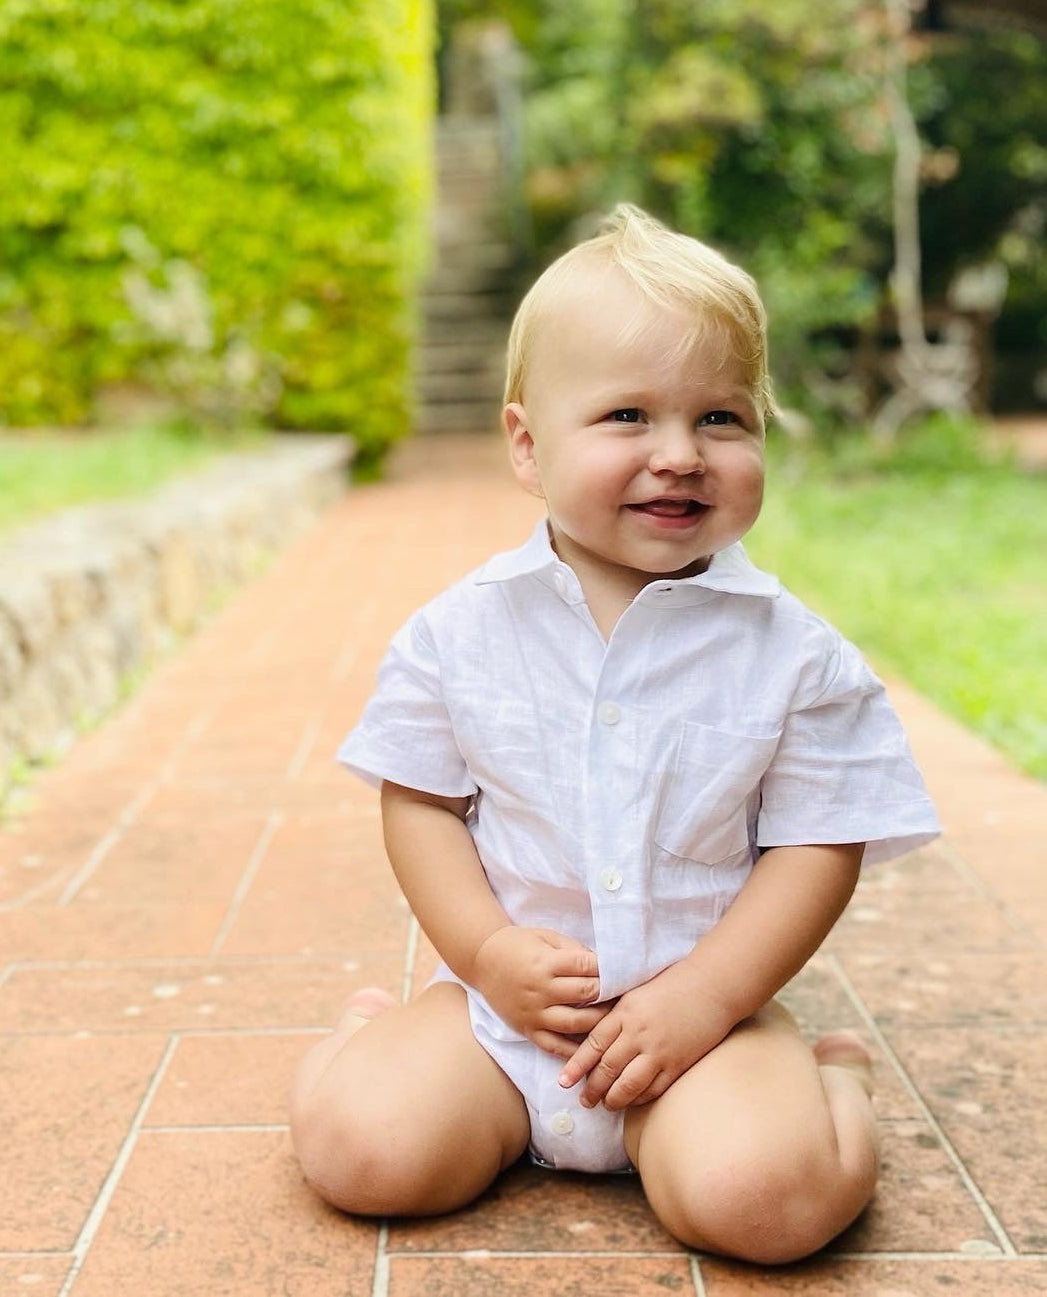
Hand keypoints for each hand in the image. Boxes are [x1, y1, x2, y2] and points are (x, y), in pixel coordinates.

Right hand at [470, 926, 611, 1058]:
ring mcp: (534, 1012)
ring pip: (575, 1023)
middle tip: (625, 995)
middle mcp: (540, 989)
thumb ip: (574, 950)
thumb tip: (603, 965)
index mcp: (546, 963)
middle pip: (586, 995)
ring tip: (613, 1018)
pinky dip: (574, 1050)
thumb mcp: (546, 936)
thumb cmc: (519, 944)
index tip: (624, 972)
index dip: (609, 969)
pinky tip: (591, 1048)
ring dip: (599, 1022)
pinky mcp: (527, 1029)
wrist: (483, 960)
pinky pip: (554, 1046)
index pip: (587, 967)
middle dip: (610, 994)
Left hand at [556, 959, 736, 1110]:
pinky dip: (640, 1098)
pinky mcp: (678, 1063)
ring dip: (614, 1099)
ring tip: (606, 1105)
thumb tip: (594, 1031)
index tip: (564, 1081)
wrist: (712, 986)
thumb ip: (616, 1012)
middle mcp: (638, 1034)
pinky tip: (633, 1100)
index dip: (576, 1066)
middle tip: (584, 1100)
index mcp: (625, 1013)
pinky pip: (654, 1088)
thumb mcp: (636, 991)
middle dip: (592, 1089)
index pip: (593, 1045)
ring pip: (628, 1085)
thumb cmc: (673, 984)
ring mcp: (659, 1051)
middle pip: (607, 1068)